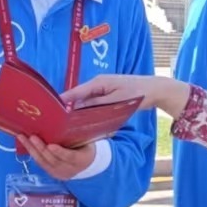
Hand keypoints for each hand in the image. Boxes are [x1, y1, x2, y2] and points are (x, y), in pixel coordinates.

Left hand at [25, 138, 96, 180]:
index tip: (51, 146)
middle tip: (32, 137)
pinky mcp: (51, 172)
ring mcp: (59, 172)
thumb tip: (66, 118)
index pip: (70, 157)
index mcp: (82, 159)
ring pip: (43, 162)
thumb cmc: (85, 145)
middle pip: (53, 160)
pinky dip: (32, 152)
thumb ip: (77, 134)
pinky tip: (25, 143)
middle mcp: (70, 169)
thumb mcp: (86, 140)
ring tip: (22, 137)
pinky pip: (40, 162)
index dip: (60, 152)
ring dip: (31, 149)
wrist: (86, 162)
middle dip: (41, 148)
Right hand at [61, 75, 193, 120]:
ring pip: (86, 102)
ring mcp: (103, 90)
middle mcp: (98, 84)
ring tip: (68, 124)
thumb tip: (79, 110)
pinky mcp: (108, 96)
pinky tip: (85, 121)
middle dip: (69, 108)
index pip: (75, 92)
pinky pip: (94, 104)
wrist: (155, 90)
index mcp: (98, 82)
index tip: (51, 109)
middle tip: (57, 121)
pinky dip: (89, 111)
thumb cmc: (137, 93)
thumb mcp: (116, 101)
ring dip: (79, 112)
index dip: (63, 101)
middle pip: (79, 98)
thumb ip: (97, 105)